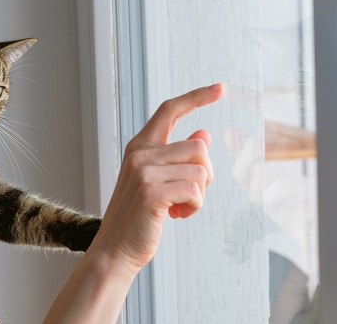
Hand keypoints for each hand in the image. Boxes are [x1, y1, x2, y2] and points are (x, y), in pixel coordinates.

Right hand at [94, 83, 223, 270]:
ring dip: (198, 195)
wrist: (116, 248)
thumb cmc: (139, 216)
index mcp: (140, 146)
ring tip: (177, 207)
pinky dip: (194, 207)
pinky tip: (176, 215)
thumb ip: (176, 157)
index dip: (196, 97)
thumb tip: (203, 133)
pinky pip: (196, 191)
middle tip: (186, 195)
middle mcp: (140, 153)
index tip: (220, 88)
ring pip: (200, 171)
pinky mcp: (152, 192)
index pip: (170, 110)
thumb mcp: (157, 180)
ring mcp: (144, 172)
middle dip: (203, 174)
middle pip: (198, 147)